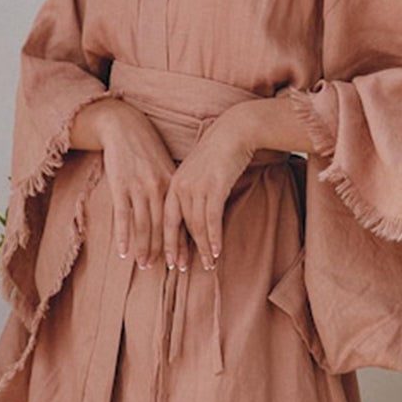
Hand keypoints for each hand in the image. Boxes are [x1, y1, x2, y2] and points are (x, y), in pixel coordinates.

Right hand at [71, 96, 177, 265]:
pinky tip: (123, 252)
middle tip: (168, 270)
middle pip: (164, 226)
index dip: (182, 242)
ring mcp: (138, 187)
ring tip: (145, 265)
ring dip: (144, 248)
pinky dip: (124, 236)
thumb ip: (172, 188)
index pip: (180, 219)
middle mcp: (158, 187)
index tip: (185, 261)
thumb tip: (182, 211)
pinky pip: (123, 216)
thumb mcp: (165, 166)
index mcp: (172, 183)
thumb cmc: (146, 148)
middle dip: (166, 250)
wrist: (124, 126)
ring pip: (144, 225)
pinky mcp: (120, 185)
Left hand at [163, 108, 257, 271]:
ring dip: (203, 248)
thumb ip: (191, 194)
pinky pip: (212, 219)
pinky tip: (217, 251)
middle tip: (182, 270)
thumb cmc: (218, 154)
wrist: (234, 132)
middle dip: (179, 251)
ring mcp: (196, 187)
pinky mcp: (214, 187)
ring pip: (196, 226)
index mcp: (173, 184)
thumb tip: (193, 218)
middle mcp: (181, 187)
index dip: (167, 243)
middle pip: (178, 226)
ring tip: (208, 265)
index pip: (167, 220)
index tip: (169, 261)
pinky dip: (214, 237)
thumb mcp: (198, 174)